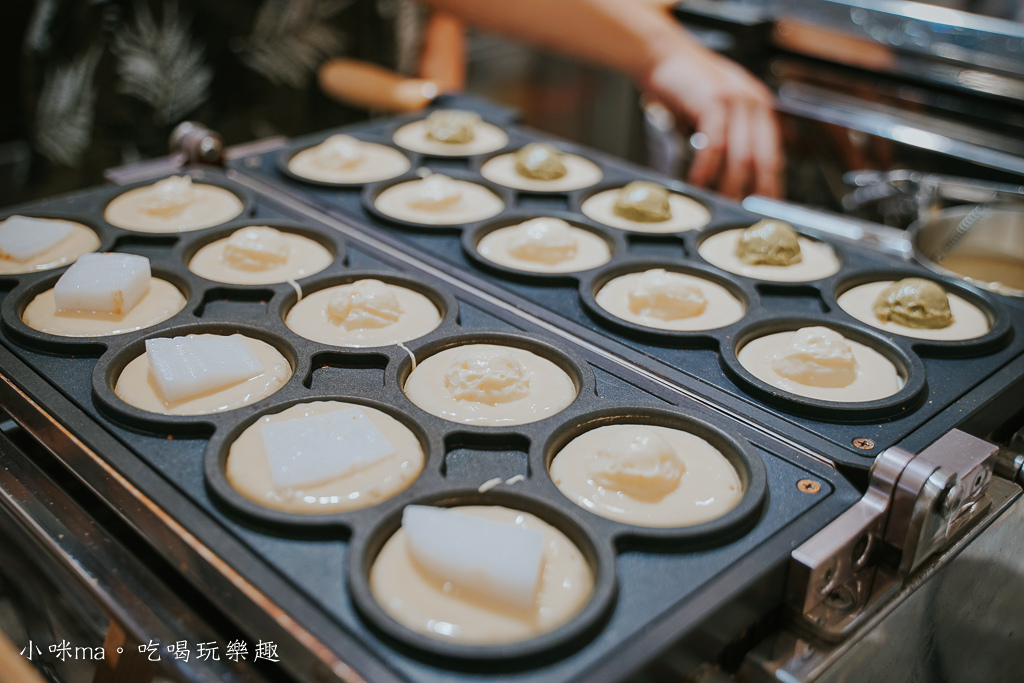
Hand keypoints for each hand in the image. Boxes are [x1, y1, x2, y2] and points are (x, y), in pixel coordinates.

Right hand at [644, 47, 782, 198]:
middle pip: (763, 160)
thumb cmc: (686, 87)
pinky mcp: (714, 102)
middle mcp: (754, 104)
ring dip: (728, 186)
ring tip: (719, 205)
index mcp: (760, 108)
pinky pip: (715, 145)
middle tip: (743, 217)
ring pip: (740, 156)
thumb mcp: (716, 109)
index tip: (764, 211)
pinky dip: (706, 169)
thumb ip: (728, 136)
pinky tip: (698, 183)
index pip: (773, 155)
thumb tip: (727, 177)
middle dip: (753, 193)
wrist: (663, 54)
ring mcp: (736, 102)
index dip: (771, 187)